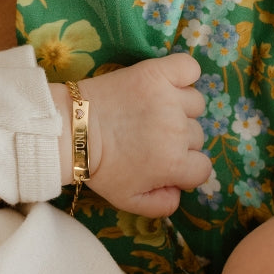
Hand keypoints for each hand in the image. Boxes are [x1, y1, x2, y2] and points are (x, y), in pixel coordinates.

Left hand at [55, 54, 209, 215]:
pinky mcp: (157, 74)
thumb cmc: (98, 166)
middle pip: (196, 136)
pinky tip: (169, 82)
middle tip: (148, 137)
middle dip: (177, 140)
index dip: (184, 168)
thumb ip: (160, 205)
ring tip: (151, 111)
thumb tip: (179, 194)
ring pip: (194, 105)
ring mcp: (169, 99)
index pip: (201, 168)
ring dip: (179, 108)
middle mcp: (178, 131)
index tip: (164, 162)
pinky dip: (185, 73)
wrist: (72, 131)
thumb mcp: (127, 200)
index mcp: (175, 163)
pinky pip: (188, 68)